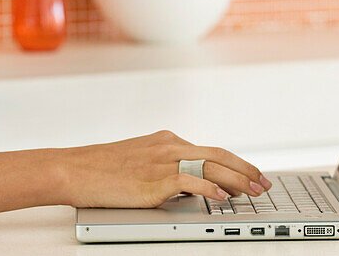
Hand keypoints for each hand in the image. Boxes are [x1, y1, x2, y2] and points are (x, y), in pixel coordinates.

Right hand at [56, 130, 271, 208]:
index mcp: (165, 140)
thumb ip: (164, 168)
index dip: (236, 163)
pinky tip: (223, 199)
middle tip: (264, 184)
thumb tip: (189, 186)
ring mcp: (161, 162)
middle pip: (218, 154)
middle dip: (245, 170)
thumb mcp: (138, 160)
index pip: (210, 150)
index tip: (252, 175)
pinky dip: (211, 189)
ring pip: (210, 165)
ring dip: (237, 180)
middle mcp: (168, 146)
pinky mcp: (153, 180)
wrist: (74, 169)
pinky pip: (190, 181)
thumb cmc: (101, 169)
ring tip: (253, 193)